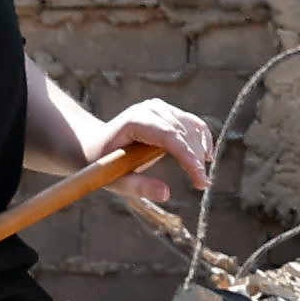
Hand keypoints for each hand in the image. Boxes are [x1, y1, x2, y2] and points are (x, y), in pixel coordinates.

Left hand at [74, 96, 217, 223]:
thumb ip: (138, 186)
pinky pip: (194, 125)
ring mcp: (161, 108)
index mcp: (135, 121)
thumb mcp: (113, 178)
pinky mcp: (169, 112)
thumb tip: (167, 193)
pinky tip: (205, 158)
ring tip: (201, 176)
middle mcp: (151, 109)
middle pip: (185, 132)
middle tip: (201, 184)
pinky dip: (203, 141)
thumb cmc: (101, 162)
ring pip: (193, 127)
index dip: (189, 158)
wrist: (94, 142)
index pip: (170, 137)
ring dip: (202, 151)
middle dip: (196, 159)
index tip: (201, 181)